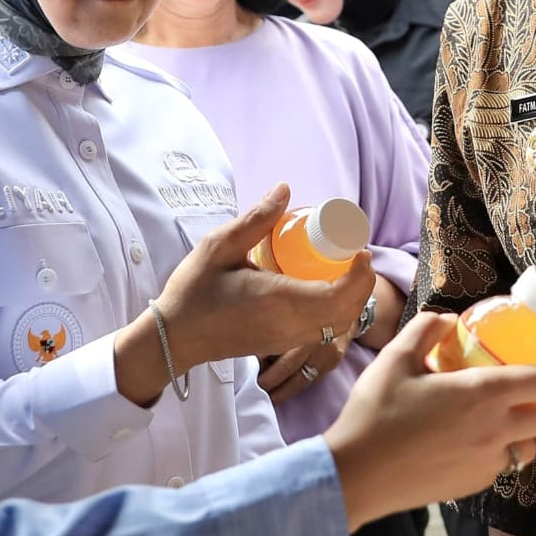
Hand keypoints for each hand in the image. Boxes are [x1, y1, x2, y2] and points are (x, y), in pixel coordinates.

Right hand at [113, 184, 374, 405]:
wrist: (174, 337)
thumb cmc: (194, 291)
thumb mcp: (220, 246)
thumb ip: (256, 218)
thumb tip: (284, 189)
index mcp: (280, 302)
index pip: (339, 296)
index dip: (360, 275)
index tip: (360, 250)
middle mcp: (290, 326)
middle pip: (347, 312)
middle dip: (362, 283)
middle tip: (356, 253)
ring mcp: (287, 341)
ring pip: (337, 325)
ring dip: (350, 298)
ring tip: (343, 267)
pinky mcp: (281, 346)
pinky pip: (321, 331)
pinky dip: (334, 310)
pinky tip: (321, 286)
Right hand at [324, 313, 535, 531]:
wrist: (357, 475)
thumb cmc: (375, 413)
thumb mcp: (395, 359)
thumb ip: (425, 329)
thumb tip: (447, 319)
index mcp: (482, 393)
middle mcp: (495, 429)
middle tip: (528, 391)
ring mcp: (488, 462)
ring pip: (529, 446)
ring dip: (524, 431)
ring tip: (498, 420)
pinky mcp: (475, 485)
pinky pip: (502, 465)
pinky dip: (497, 452)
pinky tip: (469, 443)